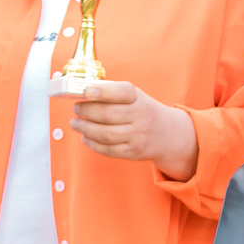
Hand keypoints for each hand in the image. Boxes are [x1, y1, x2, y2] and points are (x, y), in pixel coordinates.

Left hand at [69, 82, 199, 179]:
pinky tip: (85, 137)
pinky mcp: (133, 152)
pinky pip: (108, 150)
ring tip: (75, 123)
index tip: (87, 92)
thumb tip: (81, 92)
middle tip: (76, 109)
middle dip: (85, 111)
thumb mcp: (134, 96)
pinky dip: (92, 144)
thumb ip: (111, 92)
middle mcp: (141, 117)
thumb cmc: (142, 111)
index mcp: (138, 99)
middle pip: (107, 114)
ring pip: (105, 134)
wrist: (167, 133)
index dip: (103, 92)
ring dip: (84, 128)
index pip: (122, 92)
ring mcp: (138, 136)